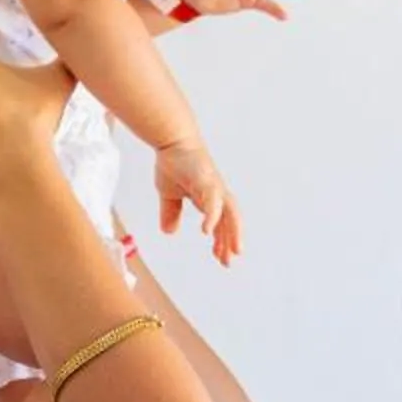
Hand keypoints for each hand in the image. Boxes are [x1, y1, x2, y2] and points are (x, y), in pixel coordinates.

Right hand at [155, 140, 241, 264]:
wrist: (172, 140)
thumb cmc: (175, 162)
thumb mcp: (169, 194)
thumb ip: (170, 213)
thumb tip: (169, 232)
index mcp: (210, 198)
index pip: (221, 223)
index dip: (222, 241)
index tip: (221, 259)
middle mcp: (217, 194)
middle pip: (231, 221)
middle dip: (231, 241)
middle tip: (229, 261)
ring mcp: (214, 187)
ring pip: (230, 213)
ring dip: (232, 233)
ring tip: (232, 251)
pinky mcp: (207, 180)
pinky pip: (213, 202)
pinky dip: (212, 217)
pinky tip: (207, 232)